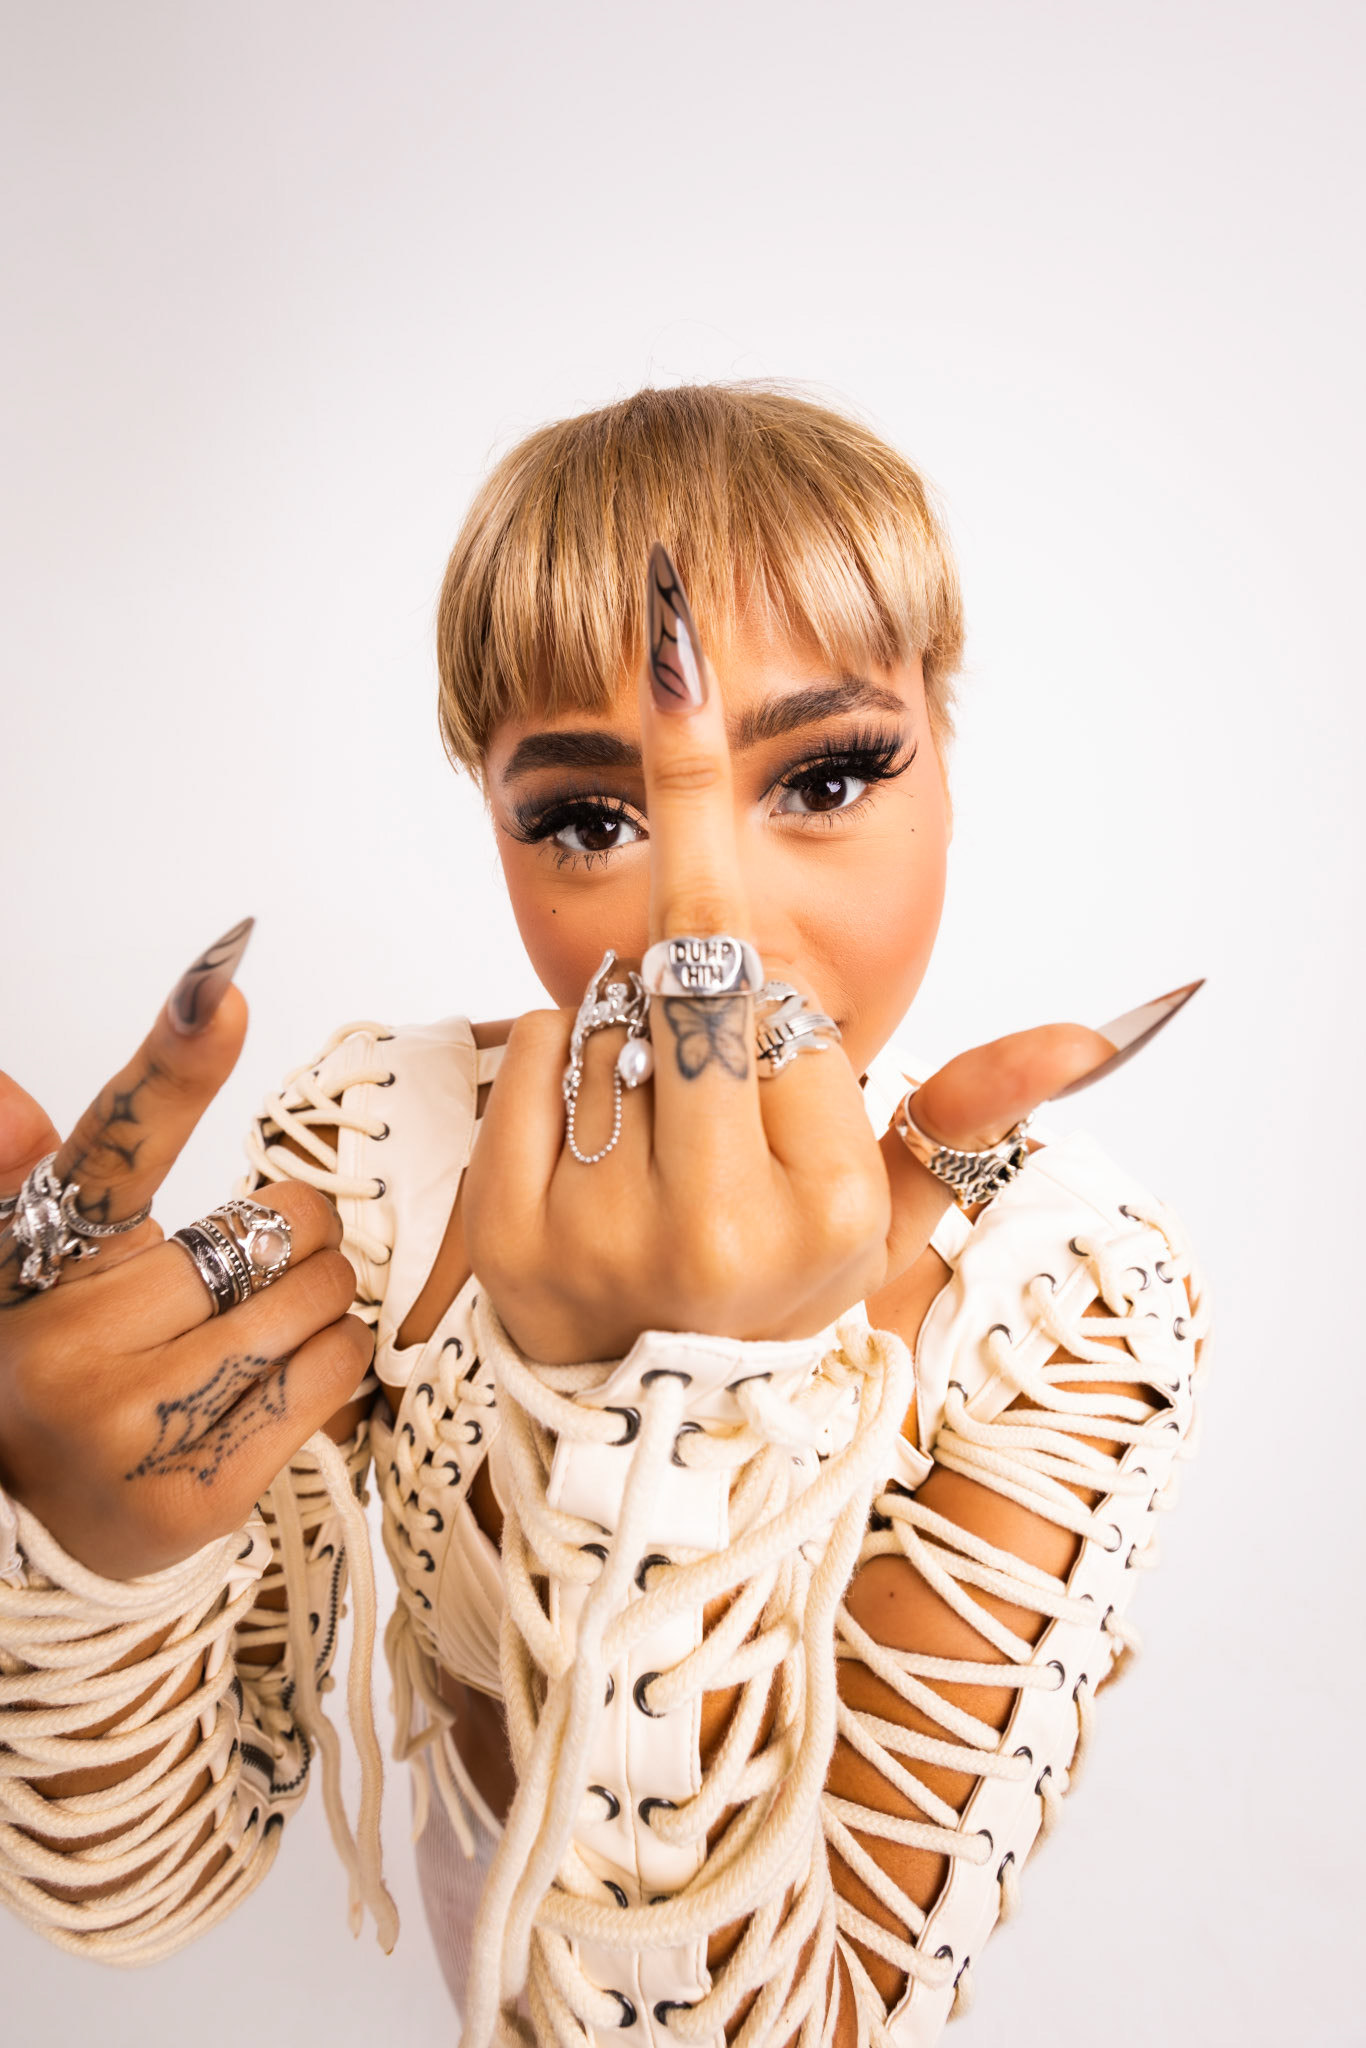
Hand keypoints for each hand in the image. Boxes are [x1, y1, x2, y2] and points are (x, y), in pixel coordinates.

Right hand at [0, 922, 373, 1578]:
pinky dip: (335, 1364)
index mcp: (33, 1260)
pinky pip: (330, 1377)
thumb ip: (68, 1162)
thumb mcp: (55, 1257)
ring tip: (263, 1332)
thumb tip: (24, 1091)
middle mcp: (66, 1341)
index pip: (115, 1144)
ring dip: (324, 1303)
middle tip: (258, 1269)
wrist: (45, 1520)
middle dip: (300, 1237)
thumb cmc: (76, 1359)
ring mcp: (126, 1426)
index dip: (171, 1063)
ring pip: (315, 1303)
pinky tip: (279, 1380)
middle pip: (275, 1230)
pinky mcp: (192, 1493)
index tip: (219, 984)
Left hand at [466, 550, 1192, 1365]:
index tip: (772, 1038)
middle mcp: (722, 1228)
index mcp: (832, 1212)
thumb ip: (974, 1118)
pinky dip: (555, 1047)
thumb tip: (1086, 1037)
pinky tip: (587, 1125)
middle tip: (684, 751)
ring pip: (616, 1011)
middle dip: (696, 840)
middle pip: (705, 978)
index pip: (797, 1015)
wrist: (642, 1425)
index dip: (782, 1011)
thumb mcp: (890, 1226)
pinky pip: (532, 1042)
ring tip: (648, 1120)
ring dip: (628, 1022)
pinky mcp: (510, 1230)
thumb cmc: (770, 1295)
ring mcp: (606, 1230)